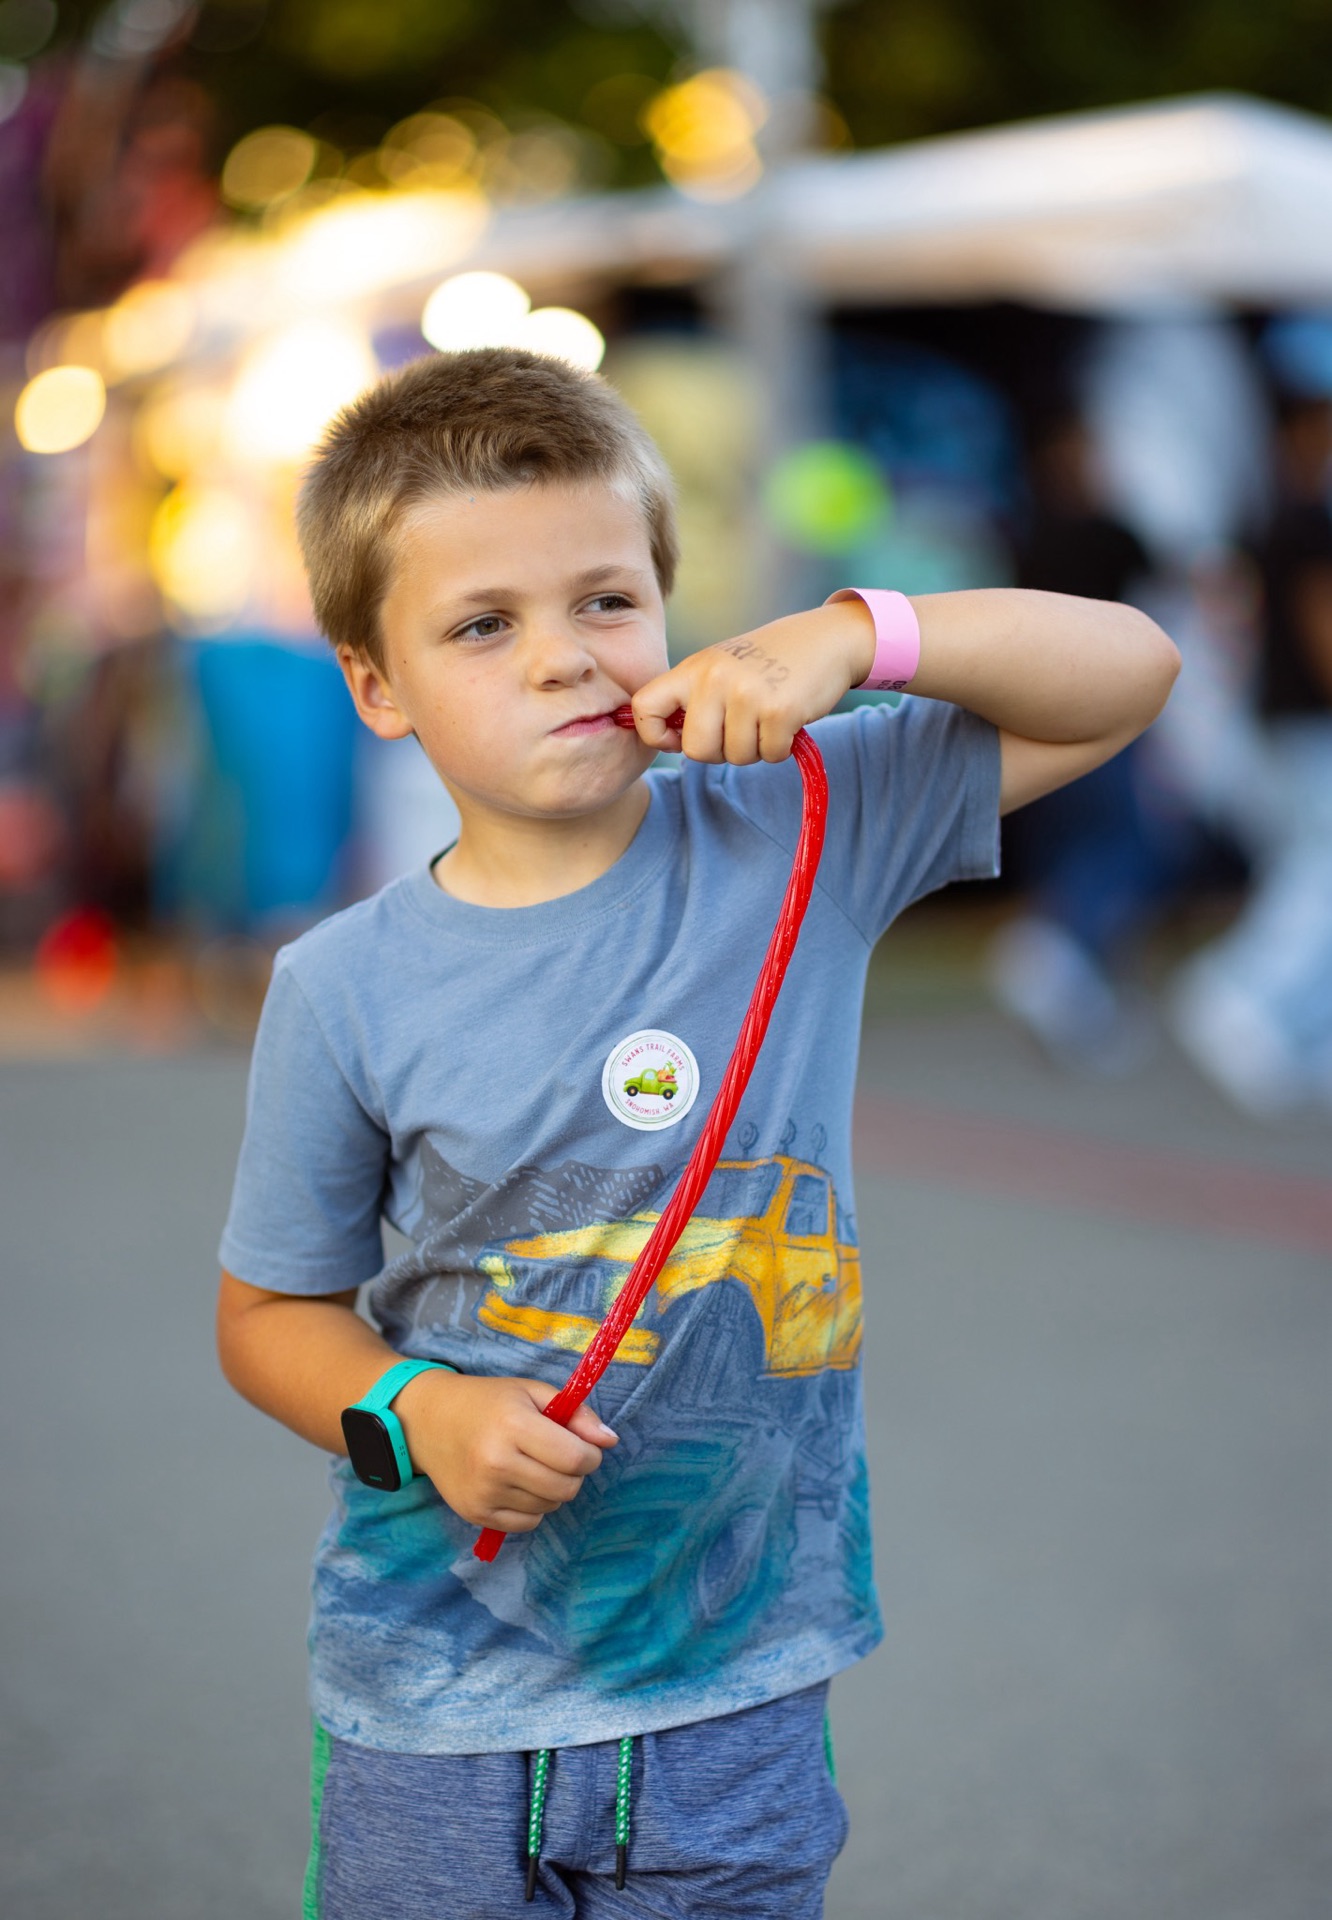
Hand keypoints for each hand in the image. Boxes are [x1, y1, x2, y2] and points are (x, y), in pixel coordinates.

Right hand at [394, 1369, 617, 1532]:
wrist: (428, 1421)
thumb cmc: (487, 1402)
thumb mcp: (531, 1392)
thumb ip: (576, 1414)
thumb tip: (610, 1441)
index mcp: (513, 1425)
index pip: (575, 1458)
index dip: (590, 1453)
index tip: (582, 1444)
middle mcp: (497, 1463)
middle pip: (566, 1488)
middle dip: (574, 1473)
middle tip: (558, 1455)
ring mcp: (484, 1493)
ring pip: (549, 1507)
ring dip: (552, 1490)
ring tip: (532, 1465)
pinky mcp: (475, 1514)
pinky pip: (527, 1524)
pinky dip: (532, 1507)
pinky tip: (516, 1483)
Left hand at [629, 600, 874, 763]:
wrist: (826, 639)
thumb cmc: (770, 660)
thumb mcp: (722, 666)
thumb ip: (694, 698)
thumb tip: (669, 741)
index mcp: (693, 668)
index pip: (644, 707)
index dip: (655, 735)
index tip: (677, 738)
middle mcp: (714, 678)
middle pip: (695, 749)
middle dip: (720, 752)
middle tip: (741, 729)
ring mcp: (747, 694)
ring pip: (736, 757)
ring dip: (756, 748)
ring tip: (767, 717)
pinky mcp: (780, 710)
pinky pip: (770, 754)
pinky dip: (781, 747)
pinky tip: (788, 720)